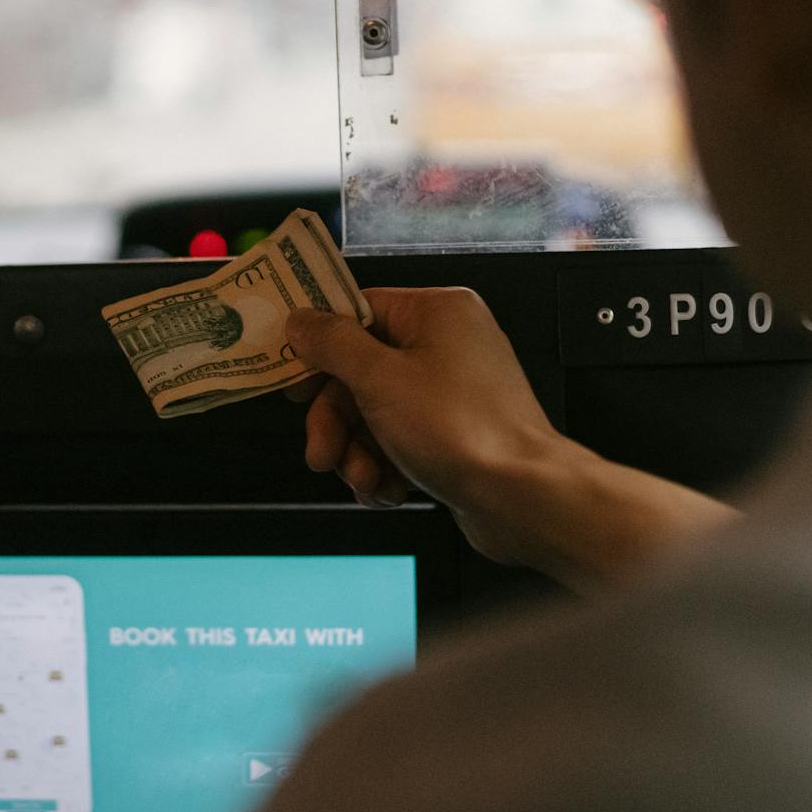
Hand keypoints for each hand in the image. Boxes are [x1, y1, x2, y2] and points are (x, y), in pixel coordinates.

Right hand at [287, 288, 735, 591]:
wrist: (522, 499)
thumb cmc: (462, 431)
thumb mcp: (380, 380)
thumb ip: (333, 345)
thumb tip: (301, 320)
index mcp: (437, 313)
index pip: (358, 311)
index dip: (318, 347)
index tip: (289, 378)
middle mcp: (448, 345)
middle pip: (361, 372)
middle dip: (336, 420)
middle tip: (321, 454)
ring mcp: (452, 392)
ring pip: (375, 414)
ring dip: (357, 452)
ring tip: (361, 479)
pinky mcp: (454, 435)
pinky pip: (400, 442)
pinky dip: (385, 468)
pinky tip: (387, 490)